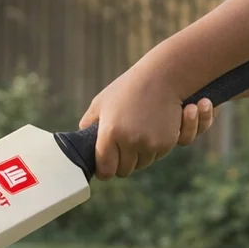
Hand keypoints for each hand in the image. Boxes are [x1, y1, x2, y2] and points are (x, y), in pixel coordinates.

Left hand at [79, 69, 214, 179]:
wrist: (163, 76)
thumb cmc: (129, 88)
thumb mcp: (101, 103)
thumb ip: (88, 125)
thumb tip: (81, 144)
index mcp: (110, 132)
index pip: (105, 170)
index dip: (104, 170)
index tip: (105, 166)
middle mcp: (129, 141)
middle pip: (124, 171)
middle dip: (122, 162)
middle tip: (123, 142)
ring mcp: (150, 144)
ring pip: (142, 164)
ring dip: (140, 155)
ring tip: (139, 128)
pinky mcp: (167, 143)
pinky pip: (158, 156)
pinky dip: (155, 148)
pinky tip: (154, 127)